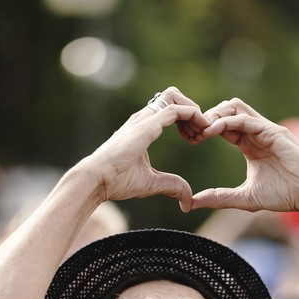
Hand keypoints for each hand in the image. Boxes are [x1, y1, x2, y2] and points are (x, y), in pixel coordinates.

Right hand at [77, 87, 210, 210]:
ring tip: (201, 133)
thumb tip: (187, 201)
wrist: (97, 179)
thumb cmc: (116, 181)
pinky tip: (199, 133)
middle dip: (192, 112)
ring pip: (175, 97)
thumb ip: (172, 186)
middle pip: (173, 96)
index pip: (169, 110)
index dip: (187, 121)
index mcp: (142, 128)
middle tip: (199, 135)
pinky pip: (176, 110)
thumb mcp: (152, 183)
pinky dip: (193, 116)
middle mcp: (143, 119)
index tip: (194, 140)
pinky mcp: (148, 125)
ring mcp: (144, 119)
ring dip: (193, 112)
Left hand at [190, 97, 298, 213]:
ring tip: (201, 131)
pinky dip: (227, 122)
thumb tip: (192, 202)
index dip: (204, 129)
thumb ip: (219, 197)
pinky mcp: (273, 132)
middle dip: (206, 117)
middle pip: (226, 109)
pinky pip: (246, 119)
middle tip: (192, 133)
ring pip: (235, 107)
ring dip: (215, 115)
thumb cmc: (284, 195)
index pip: (222, 126)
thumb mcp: (244, 198)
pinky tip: (213, 132)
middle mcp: (256, 133)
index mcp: (249, 144)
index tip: (190, 140)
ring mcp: (265, 130)